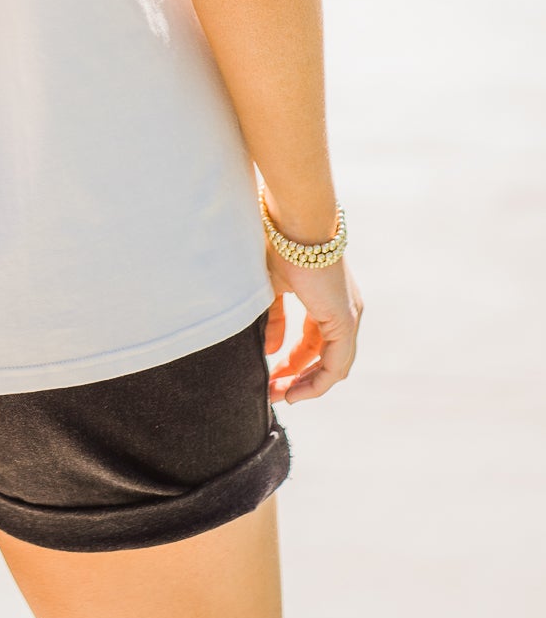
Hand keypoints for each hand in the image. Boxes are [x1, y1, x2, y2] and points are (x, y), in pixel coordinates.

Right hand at [263, 248, 362, 403]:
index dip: (291, 361)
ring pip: (333, 366)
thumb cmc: (280, 244)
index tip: (268, 372)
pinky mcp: (346, 321)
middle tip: (271, 391)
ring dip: (305, 384)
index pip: (313, 340)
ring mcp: (348, 316)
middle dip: (296, 376)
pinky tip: (295, 392)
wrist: (296, 221)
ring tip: (279, 396)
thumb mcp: (270, 286)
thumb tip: (270, 349)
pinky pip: (336, 365)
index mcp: (327, 299)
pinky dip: (316, 382)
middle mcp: (344, 310)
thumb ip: (273, 319)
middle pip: (324, 356)